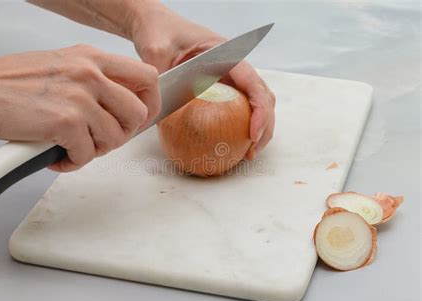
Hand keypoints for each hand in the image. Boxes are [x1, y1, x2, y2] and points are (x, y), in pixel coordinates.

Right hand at [0, 44, 160, 170]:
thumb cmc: (10, 83)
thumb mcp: (62, 67)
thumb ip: (94, 81)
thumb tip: (119, 106)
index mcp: (92, 57)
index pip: (147, 77)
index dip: (149, 103)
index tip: (138, 120)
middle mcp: (90, 73)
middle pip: (138, 113)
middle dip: (122, 134)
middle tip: (99, 140)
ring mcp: (79, 97)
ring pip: (115, 138)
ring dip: (96, 150)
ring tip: (73, 148)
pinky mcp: (65, 122)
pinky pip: (87, 154)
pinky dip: (72, 162)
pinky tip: (55, 156)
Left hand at [131, 4, 275, 158]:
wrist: (156, 25)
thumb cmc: (159, 32)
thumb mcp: (156, 49)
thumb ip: (159, 72)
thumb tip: (158, 106)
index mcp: (225, 53)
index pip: (253, 83)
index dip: (260, 110)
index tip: (252, 134)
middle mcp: (233, 64)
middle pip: (263, 96)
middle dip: (265, 125)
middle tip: (251, 152)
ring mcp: (229, 76)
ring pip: (255, 103)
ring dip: (258, 128)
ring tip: (247, 153)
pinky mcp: (221, 86)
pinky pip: (238, 107)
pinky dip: (241, 126)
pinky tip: (231, 144)